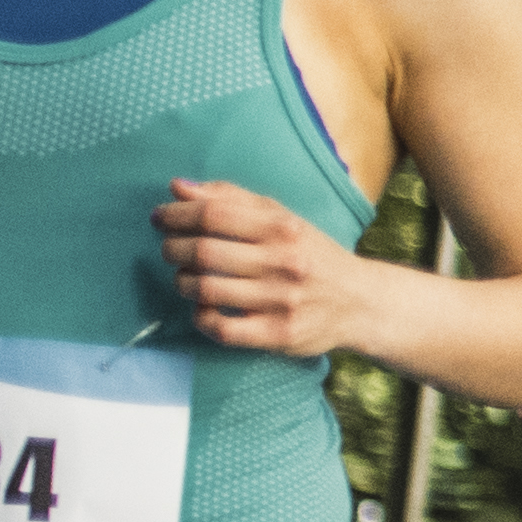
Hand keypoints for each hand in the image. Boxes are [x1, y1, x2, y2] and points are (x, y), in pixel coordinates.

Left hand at [157, 179, 363, 356]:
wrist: (362, 302)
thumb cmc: (312, 255)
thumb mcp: (282, 218)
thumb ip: (231, 199)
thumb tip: (178, 187)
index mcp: (284, 228)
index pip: (214, 214)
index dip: (176, 214)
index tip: (160, 218)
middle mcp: (285, 262)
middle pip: (204, 251)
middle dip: (172, 248)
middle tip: (169, 249)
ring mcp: (282, 300)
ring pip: (206, 290)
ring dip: (183, 282)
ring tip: (186, 278)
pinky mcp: (280, 334)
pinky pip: (222, 328)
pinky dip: (201, 317)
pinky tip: (203, 308)